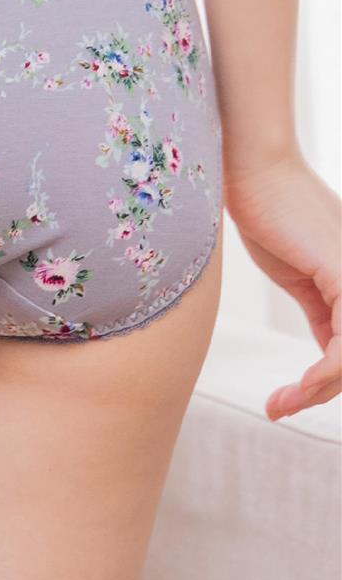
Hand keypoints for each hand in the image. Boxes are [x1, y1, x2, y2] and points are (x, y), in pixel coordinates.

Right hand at [225, 153, 340, 420]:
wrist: (252, 173)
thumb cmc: (268, 211)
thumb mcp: (300, 275)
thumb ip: (322, 310)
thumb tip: (328, 353)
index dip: (327, 380)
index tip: (285, 400)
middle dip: (323, 392)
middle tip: (281, 407)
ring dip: (317, 392)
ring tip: (281, 404)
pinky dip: (322, 375)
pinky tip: (296, 387)